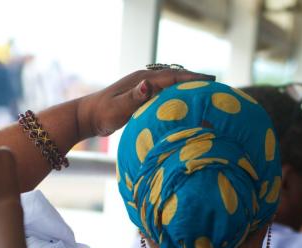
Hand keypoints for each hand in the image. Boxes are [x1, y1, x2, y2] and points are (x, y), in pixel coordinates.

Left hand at [76, 69, 214, 137]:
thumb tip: (147, 85)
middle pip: (174, 76)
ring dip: (186, 84)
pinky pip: (164, 90)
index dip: (191, 78)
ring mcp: (142, 87)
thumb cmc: (102, 115)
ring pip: (169, 82)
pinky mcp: (140, 95)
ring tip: (203, 89)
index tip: (210, 80)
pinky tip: (183, 99)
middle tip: (214, 83)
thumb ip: (133, 98)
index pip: (172, 77)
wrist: (87, 116)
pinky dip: (176, 91)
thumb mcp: (117, 109)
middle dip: (193, 78)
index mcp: (142, 81)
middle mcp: (144, 80)